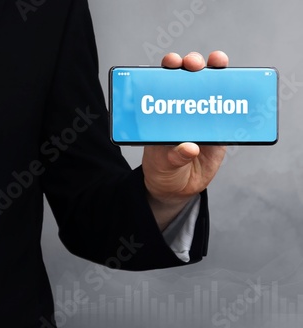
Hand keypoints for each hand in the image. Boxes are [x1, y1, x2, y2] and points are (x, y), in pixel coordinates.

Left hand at [143, 51, 228, 230]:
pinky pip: (229, 113)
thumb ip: (173, 156)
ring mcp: (202, 117)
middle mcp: (182, 108)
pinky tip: (242, 91)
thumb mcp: (161, 164)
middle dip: (193, 64)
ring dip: (217, 72)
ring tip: (219, 64)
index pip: (163, 82)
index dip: (168, 67)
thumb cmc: (162, 170)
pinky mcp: (219, 130)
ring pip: (211, 88)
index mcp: (162, 112)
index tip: (172, 62)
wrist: (177, 188)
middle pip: (188, 78)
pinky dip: (237, 100)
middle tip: (194, 65)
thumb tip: (190, 147)